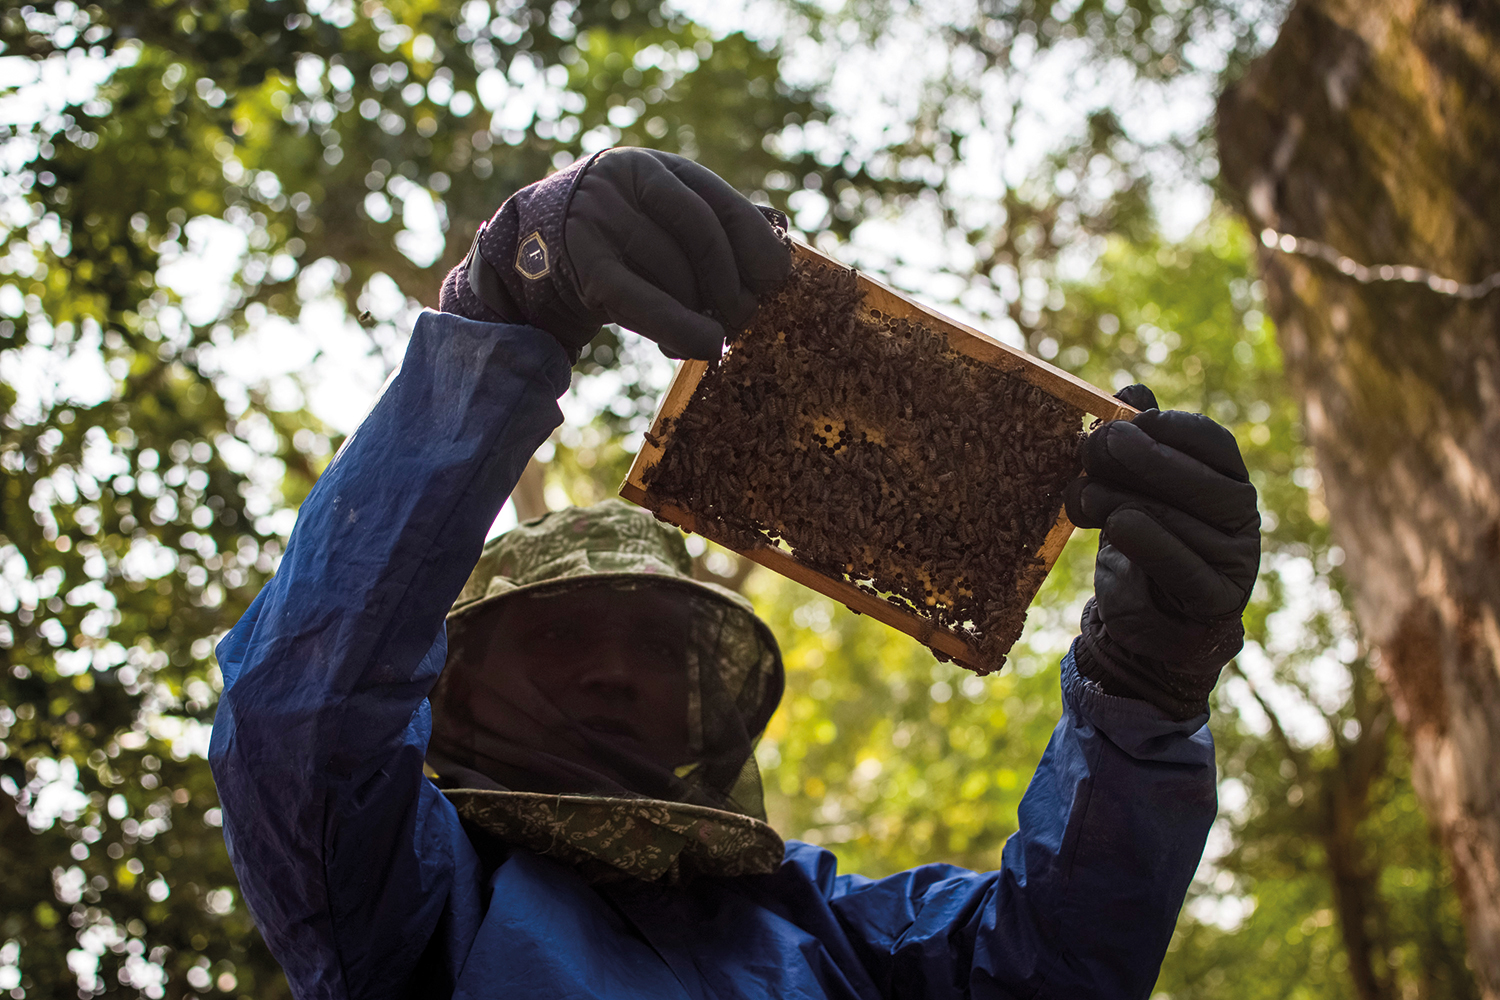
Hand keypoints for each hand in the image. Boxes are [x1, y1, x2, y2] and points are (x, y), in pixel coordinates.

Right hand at [440, 147, 790, 360]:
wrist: (529, 262)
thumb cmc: (616, 245)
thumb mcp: (661, 221)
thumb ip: (714, 220)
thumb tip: (779, 230)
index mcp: (655, 167)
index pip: (720, 201)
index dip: (756, 243)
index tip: (777, 280)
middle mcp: (625, 180)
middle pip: (702, 235)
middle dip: (732, 284)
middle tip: (744, 319)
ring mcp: (598, 218)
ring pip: (673, 272)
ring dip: (701, 313)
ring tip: (706, 336)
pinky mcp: (582, 264)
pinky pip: (640, 300)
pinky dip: (680, 327)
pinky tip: (705, 346)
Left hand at [1063, 384, 1260, 718]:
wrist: (1144, 620)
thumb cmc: (1138, 540)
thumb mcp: (1130, 486)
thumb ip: (1134, 441)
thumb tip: (1130, 390)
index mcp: (1228, 480)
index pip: (1214, 442)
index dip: (1171, 427)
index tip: (1127, 420)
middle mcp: (1242, 518)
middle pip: (1198, 480)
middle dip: (1140, 459)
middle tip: (1092, 447)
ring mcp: (1235, 561)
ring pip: (1179, 521)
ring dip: (1122, 501)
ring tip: (1083, 496)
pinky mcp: (1217, 601)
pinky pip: (1184, 568)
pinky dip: (1148, 544)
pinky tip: (1118, 526)